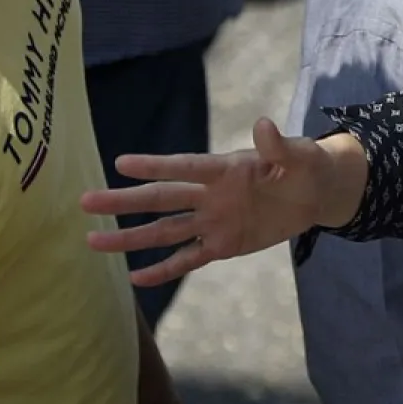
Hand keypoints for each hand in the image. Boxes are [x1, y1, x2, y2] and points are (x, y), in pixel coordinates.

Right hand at [80, 118, 364, 286]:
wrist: (317, 193)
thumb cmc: (307, 166)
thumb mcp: (301, 156)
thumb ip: (279, 147)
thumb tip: (264, 125)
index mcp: (225, 169)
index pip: (185, 167)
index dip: (156, 166)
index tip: (121, 163)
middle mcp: (210, 195)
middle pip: (162, 199)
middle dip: (125, 201)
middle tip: (85, 201)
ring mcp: (213, 222)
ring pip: (165, 231)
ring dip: (131, 237)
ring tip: (94, 242)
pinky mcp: (222, 245)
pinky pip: (188, 259)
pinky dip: (164, 270)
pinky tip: (135, 279)